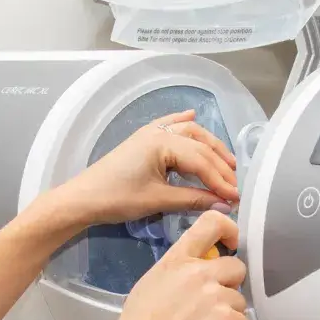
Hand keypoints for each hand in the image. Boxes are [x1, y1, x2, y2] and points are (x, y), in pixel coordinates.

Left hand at [44, 112, 238, 232]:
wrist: (83, 198)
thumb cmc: (118, 199)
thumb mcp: (158, 200)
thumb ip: (194, 200)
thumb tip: (224, 205)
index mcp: (163, 143)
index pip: (201, 161)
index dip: (221, 180)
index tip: (236, 198)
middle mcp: (159, 132)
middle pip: (199, 144)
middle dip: (220, 165)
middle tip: (235, 185)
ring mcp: (150, 132)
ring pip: (189, 133)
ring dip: (209, 146)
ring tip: (227, 163)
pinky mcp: (143, 139)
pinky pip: (168, 124)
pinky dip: (184, 122)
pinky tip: (193, 115)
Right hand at [97, 212, 251, 319]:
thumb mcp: (149, 286)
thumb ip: (176, 274)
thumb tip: (193, 274)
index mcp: (175, 261)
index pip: (211, 223)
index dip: (229, 230)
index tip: (231, 243)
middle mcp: (198, 272)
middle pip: (236, 267)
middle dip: (228, 288)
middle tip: (210, 309)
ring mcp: (214, 295)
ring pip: (240, 301)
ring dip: (228, 318)